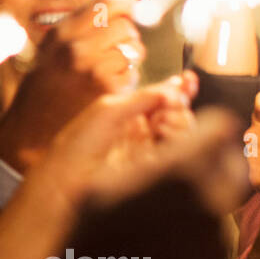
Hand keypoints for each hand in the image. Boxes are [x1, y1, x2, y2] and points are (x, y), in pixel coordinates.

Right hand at [0, 0, 144, 169]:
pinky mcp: (107, 90)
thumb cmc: (42, 89)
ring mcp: (93, 69)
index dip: (126, 3)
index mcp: (61, 32)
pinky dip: (127, 79)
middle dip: (128, 35)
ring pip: (133, 49)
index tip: (131, 9)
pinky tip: (109, 86)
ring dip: (130, 57)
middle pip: (125, 25)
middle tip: (120, 47)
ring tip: (113, 68)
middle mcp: (76, 47)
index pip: (107, 2)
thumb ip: (78, 28)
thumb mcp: (49, 50)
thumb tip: (119, 8)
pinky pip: (132, 73)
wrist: (31, 130)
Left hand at [34, 75, 199, 206]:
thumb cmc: (80, 143)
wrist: (70, 179)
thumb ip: (142, 97)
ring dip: (178, 119)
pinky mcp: (154, 166)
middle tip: (169, 104)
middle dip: (177, 104)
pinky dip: (176, 135)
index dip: (176, 88)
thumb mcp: (109, 109)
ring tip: (161, 120)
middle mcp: (141, 128)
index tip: (189, 79)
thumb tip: (173, 87)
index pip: (160, 97)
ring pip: (181, 130)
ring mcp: (149, 147)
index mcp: (128, 112)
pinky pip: (177, 148)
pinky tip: (162, 130)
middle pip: (176, 111)